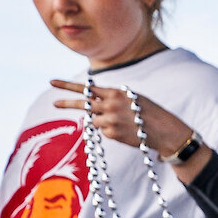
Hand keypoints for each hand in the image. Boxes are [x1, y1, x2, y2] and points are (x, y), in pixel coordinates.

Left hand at [50, 80, 196, 160]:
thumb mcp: (133, 98)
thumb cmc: (150, 113)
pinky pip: (104, 132)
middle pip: (83, 104)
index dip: (67, 86)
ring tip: (120, 123)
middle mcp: (110, 105)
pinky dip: (112, 131)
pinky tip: (126, 131)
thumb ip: (113, 98)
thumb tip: (94, 104)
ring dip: (102, 121)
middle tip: (54, 103)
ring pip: (94, 121)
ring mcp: (110, 120)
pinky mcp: (112, 134)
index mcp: (115, 93)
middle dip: (67, 103)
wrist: (165, 131)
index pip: (86, 88)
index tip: (52, 82)